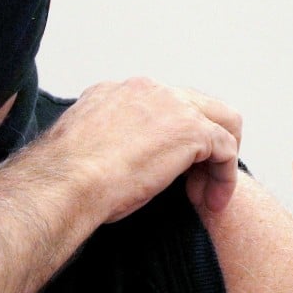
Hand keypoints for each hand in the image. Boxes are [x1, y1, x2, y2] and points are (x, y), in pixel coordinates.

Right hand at [46, 78, 241, 221]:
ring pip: (221, 122)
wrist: (65, 182)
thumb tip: (109, 162)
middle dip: (202, 143)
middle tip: (193, 181)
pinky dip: (225, 178)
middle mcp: (146, 90)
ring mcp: (172, 105)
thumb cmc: (65, 179)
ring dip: (218, 161)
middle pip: (197, 105)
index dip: (170, 140)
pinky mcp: (191, 130)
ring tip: (207, 195)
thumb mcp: (83, 151)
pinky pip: (226, 149)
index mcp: (115, 93)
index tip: (164, 172)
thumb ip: (102, 144)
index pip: (161, 106)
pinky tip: (211, 203)